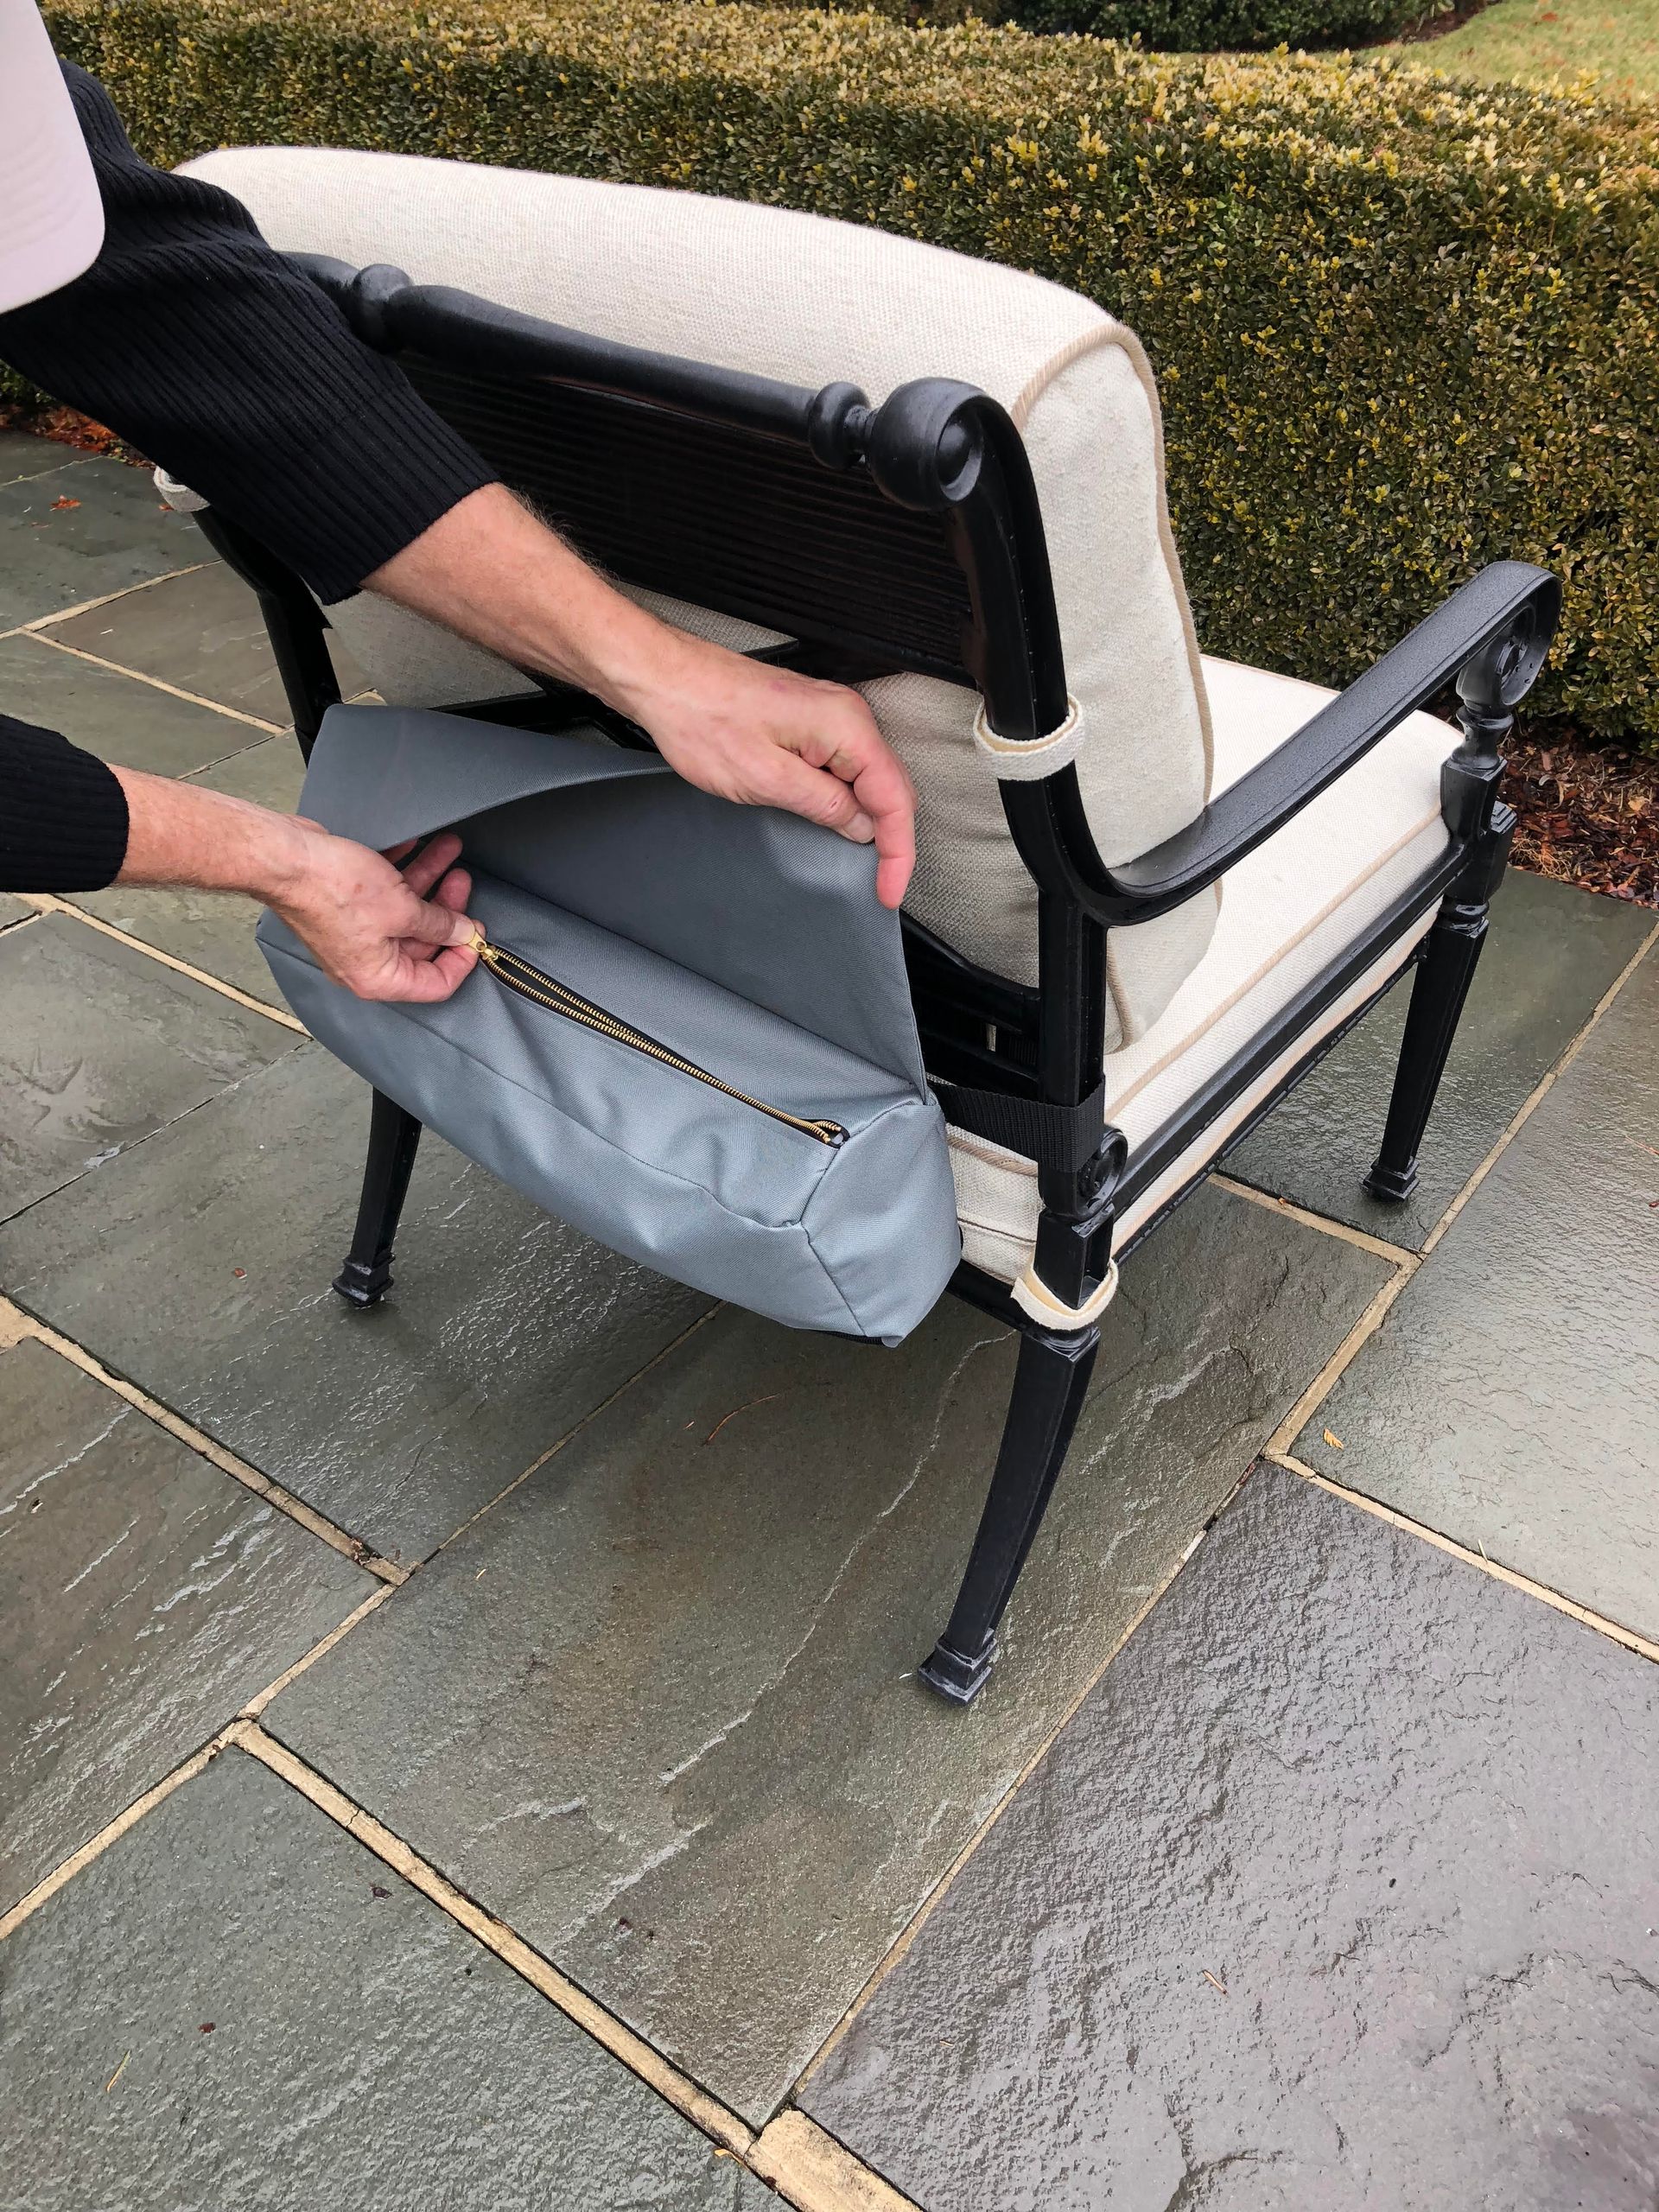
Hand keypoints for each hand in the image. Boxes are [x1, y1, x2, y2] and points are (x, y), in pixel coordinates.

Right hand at [111, 764, 479, 1003]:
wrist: (285, 858)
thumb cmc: (333, 889)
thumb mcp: (402, 908)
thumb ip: (439, 923)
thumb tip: (464, 932)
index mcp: (379, 978)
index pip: (435, 985)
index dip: (462, 959)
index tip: (477, 932)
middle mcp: (365, 963)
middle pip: (422, 944)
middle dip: (447, 908)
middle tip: (463, 881)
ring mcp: (355, 934)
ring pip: (405, 913)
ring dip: (429, 881)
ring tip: (449, 851)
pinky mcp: (347, 908)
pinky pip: (384, 894)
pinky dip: (402, 872)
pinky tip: (419, 845)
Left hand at [613, 634, 916, 909]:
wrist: (666, 679)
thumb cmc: (703, 718)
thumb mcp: (767, 779)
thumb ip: (824, 806)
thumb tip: (861, 827)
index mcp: (845, 726)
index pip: (895, 798)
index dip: (899, 852)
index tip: (890, 889)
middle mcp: (846, 714)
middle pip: (892, 787)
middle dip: (892, 839)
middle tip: (881, 884)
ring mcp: (830, 714)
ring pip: (871, 777)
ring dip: (872, 819)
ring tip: (866, 863)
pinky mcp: (811, 720)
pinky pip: (847, 765)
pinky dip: (851, 798)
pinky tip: (841, 821)